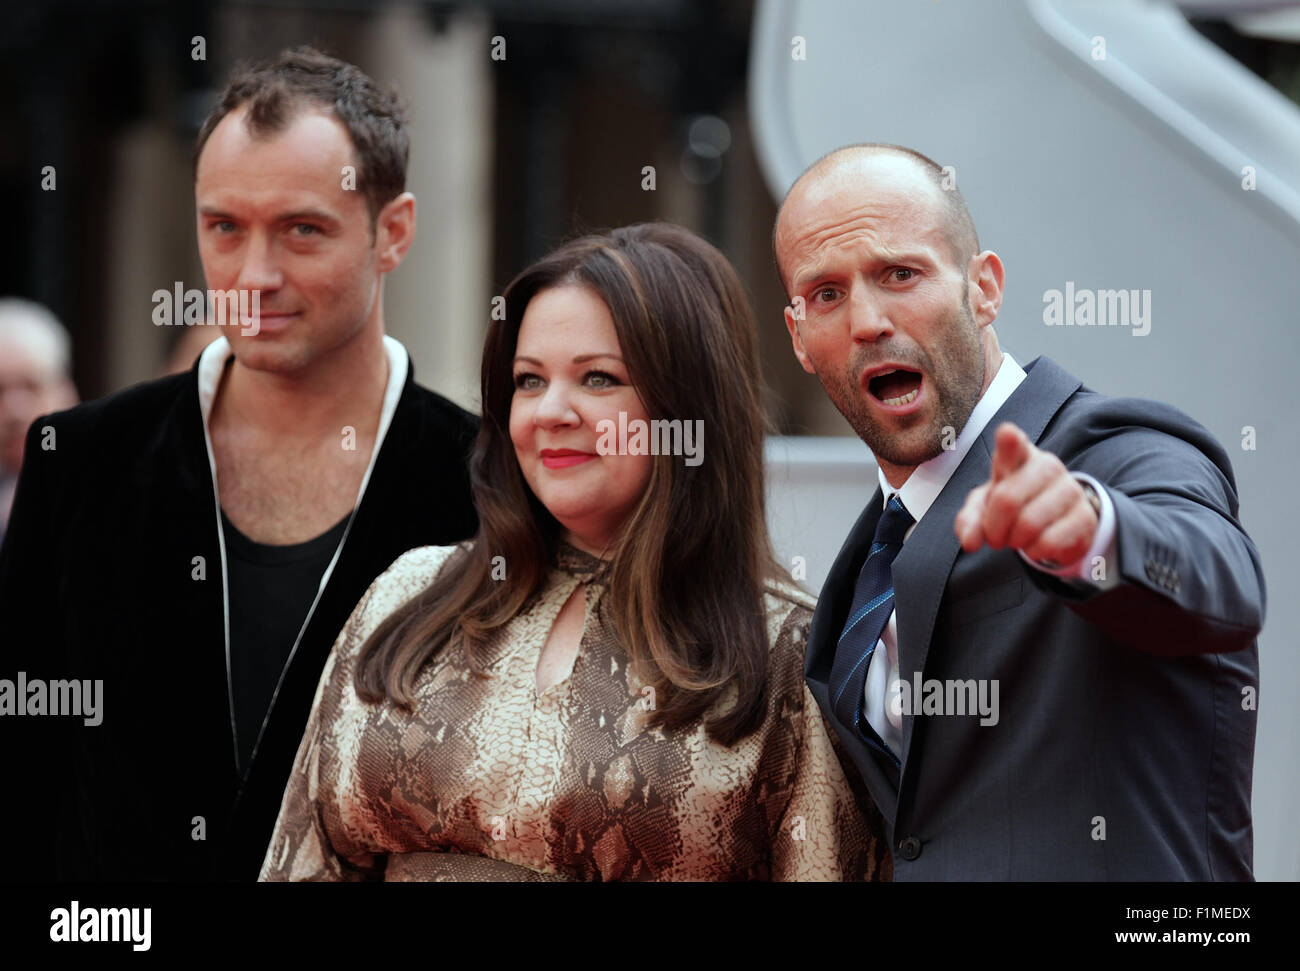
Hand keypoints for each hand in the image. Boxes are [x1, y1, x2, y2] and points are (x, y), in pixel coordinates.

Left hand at [954, 422, 1097, 565]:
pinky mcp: (1085, 516)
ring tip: (1017, 539)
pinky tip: (1036, 546)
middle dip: (993, 528)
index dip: (1009, 440)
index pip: (1013, 444)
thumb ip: (970, 520)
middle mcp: (1046, 466)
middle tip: (996, 536)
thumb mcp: (985, 508)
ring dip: (1015, 541)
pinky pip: (1050, 542)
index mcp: (1017, 456)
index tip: (1008, 434)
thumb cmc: (1014, 505)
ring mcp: (1069, 489)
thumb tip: (970, 541)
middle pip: (1007, 500)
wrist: (1057, 520)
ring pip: (1029, 523)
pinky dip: (1035, 552)